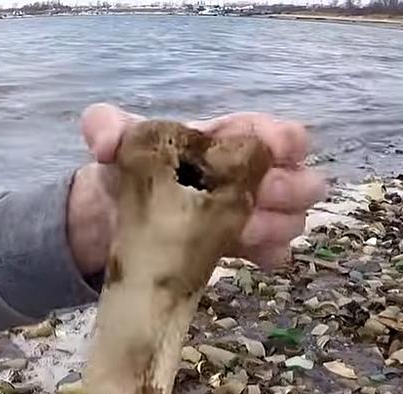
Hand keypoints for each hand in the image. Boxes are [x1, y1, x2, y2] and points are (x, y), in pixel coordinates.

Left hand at [66, 103, 326, 275]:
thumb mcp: (114, 142)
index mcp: (226, 140)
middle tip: (257, 198)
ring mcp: (248, 213)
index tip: (279, 150)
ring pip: (292, 218)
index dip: (285, 140)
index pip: (271, 134)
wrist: (112, 220)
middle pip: (297, 179)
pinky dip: (269, 254)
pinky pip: (273, 253)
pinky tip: (253, 258)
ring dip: (277, 224)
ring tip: (242, 231)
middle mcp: (247, 175)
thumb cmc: (126, 170)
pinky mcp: (238, 248)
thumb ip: (106, 127)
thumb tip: (105, 143)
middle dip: (286, 188)